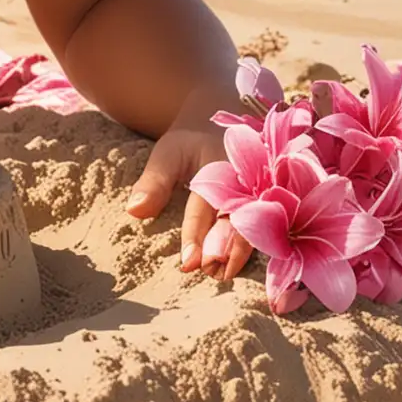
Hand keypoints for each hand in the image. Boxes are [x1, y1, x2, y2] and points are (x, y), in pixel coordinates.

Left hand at [122, 105, 254, 282]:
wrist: (222, 127)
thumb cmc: (190, 145)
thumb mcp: (169, 154)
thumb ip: (154, 182)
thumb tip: (134, 211)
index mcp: (221, 164)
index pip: (206, 204)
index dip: (196, 233)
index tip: (188, 261)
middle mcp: (247, 180)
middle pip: (237, 220)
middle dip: (225, 249)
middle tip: (209, 271)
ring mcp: (262, 194)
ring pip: (255, 229)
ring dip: (240, 254)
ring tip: (221, 275)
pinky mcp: (268, 206)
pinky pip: (264, 231)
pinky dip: (251, 251)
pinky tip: (237, 268)